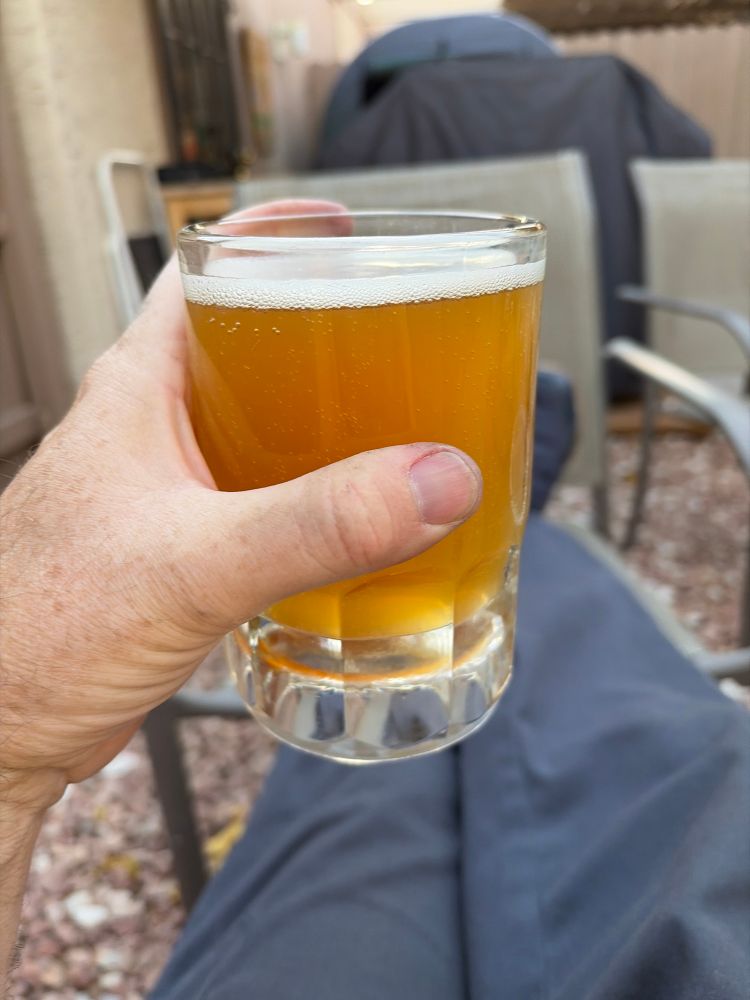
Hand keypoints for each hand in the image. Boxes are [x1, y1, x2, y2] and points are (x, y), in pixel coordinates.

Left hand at [0, 200, 481, 812]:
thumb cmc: (36, 632)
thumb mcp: (192, 563)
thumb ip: (316, 523)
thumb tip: (431, 482)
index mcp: (141, 387)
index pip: (209, 271)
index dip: (278, 235)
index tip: (349, 229)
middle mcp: (156, 427)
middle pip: (257, 346)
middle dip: (333, 338)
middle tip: (406, 345)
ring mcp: (172, 489)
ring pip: (267, 429)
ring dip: (332, 428)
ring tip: (402, 432)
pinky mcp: (187, 548)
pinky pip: (266, 500)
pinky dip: (316, 501)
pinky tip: (355, 529)